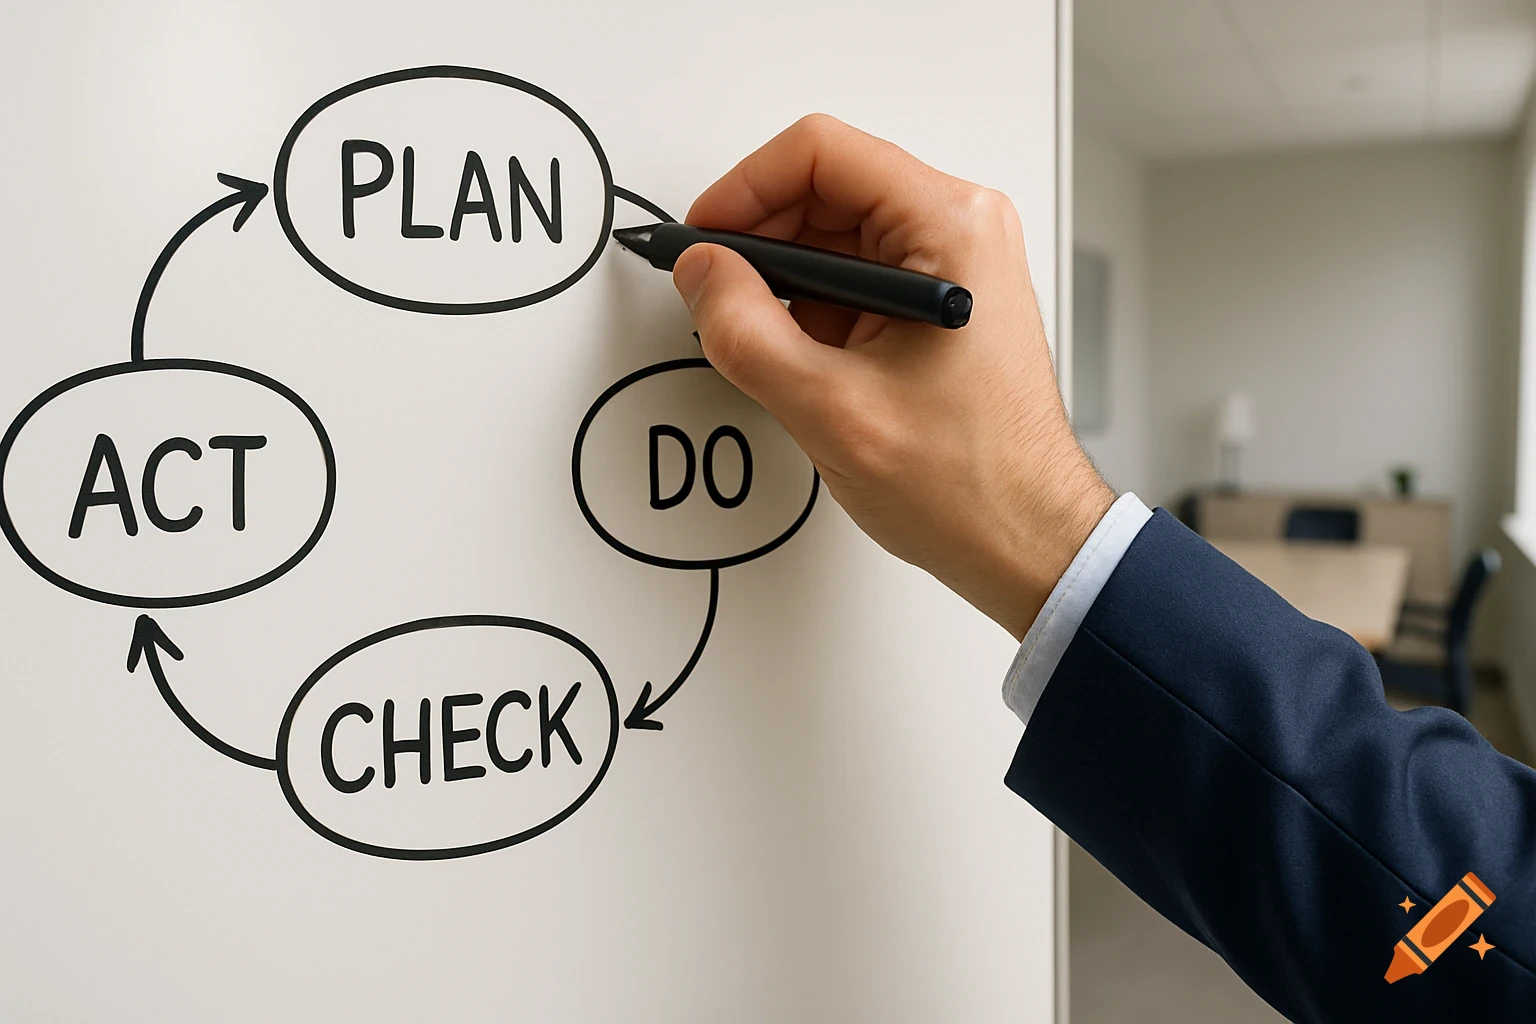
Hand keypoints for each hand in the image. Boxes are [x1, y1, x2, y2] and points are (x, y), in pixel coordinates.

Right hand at [673, 114, 1113, 639]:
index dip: (744, 190)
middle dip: (758, 235)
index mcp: (952, 230)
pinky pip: (855, 276)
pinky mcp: (938, 305)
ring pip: (835, 234)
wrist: (1026, 542)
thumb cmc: (972, 483)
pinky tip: (793, 353)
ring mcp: (953, 268)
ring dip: (782, 276)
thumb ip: (746, 330)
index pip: (822, 153)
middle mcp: (961, 232)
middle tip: (712, 289)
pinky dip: (810, 305)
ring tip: (754, 333)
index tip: (704, 238)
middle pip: (827, 186)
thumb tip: (701, 274)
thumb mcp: (830, 408)